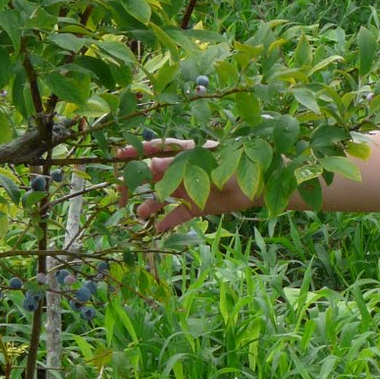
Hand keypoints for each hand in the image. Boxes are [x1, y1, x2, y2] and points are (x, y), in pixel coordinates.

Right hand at [115, 137, 251, 231]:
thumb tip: (150, 164)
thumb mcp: (204, 165)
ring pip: (161, 197)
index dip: (135, 152)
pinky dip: (167, 222)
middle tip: (121, 195)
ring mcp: (189, 189)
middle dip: (135, 184)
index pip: (154, 149)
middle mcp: (182, 170)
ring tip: (138, 214)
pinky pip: (177, 215)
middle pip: (151, 176)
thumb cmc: (236, 165)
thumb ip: (177, 167)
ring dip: (148, 205)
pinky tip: (156, 229)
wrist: (262, 185)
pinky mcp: (198, 206)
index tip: (117, 157)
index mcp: (184, 152)